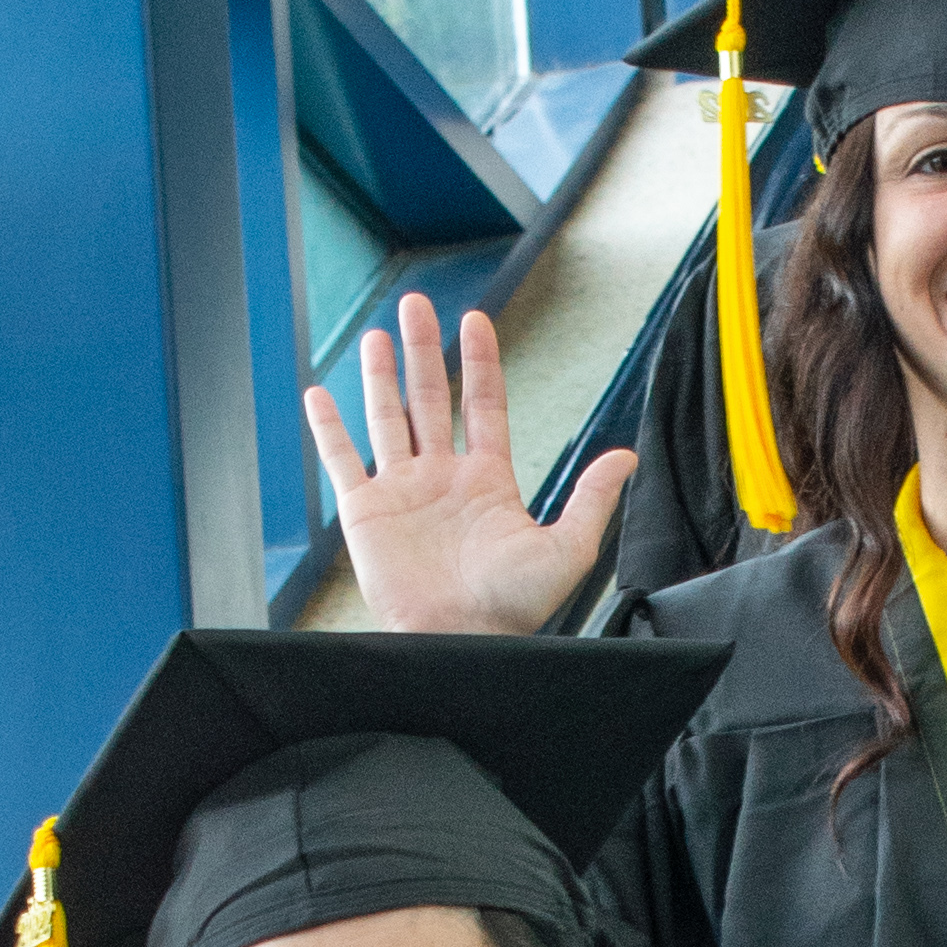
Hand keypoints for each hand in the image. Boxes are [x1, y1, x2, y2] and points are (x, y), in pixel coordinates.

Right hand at [303, 291, 626, 631]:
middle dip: (424, 350)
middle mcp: (442, 478)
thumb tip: (627, 455)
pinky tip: (318, 394)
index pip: (483, 406)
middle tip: (417, 303)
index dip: (479, 363)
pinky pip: (342, 461)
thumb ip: (591, 499)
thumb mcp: (567, 550)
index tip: (474, 320)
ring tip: (377, 333)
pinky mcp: (365, 514)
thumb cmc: (514, 608)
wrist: (461, 643)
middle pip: (429, 399)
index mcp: (487, 480)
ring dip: (380, 376)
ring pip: (386, 419)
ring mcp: (401, 492)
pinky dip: (329, 428)